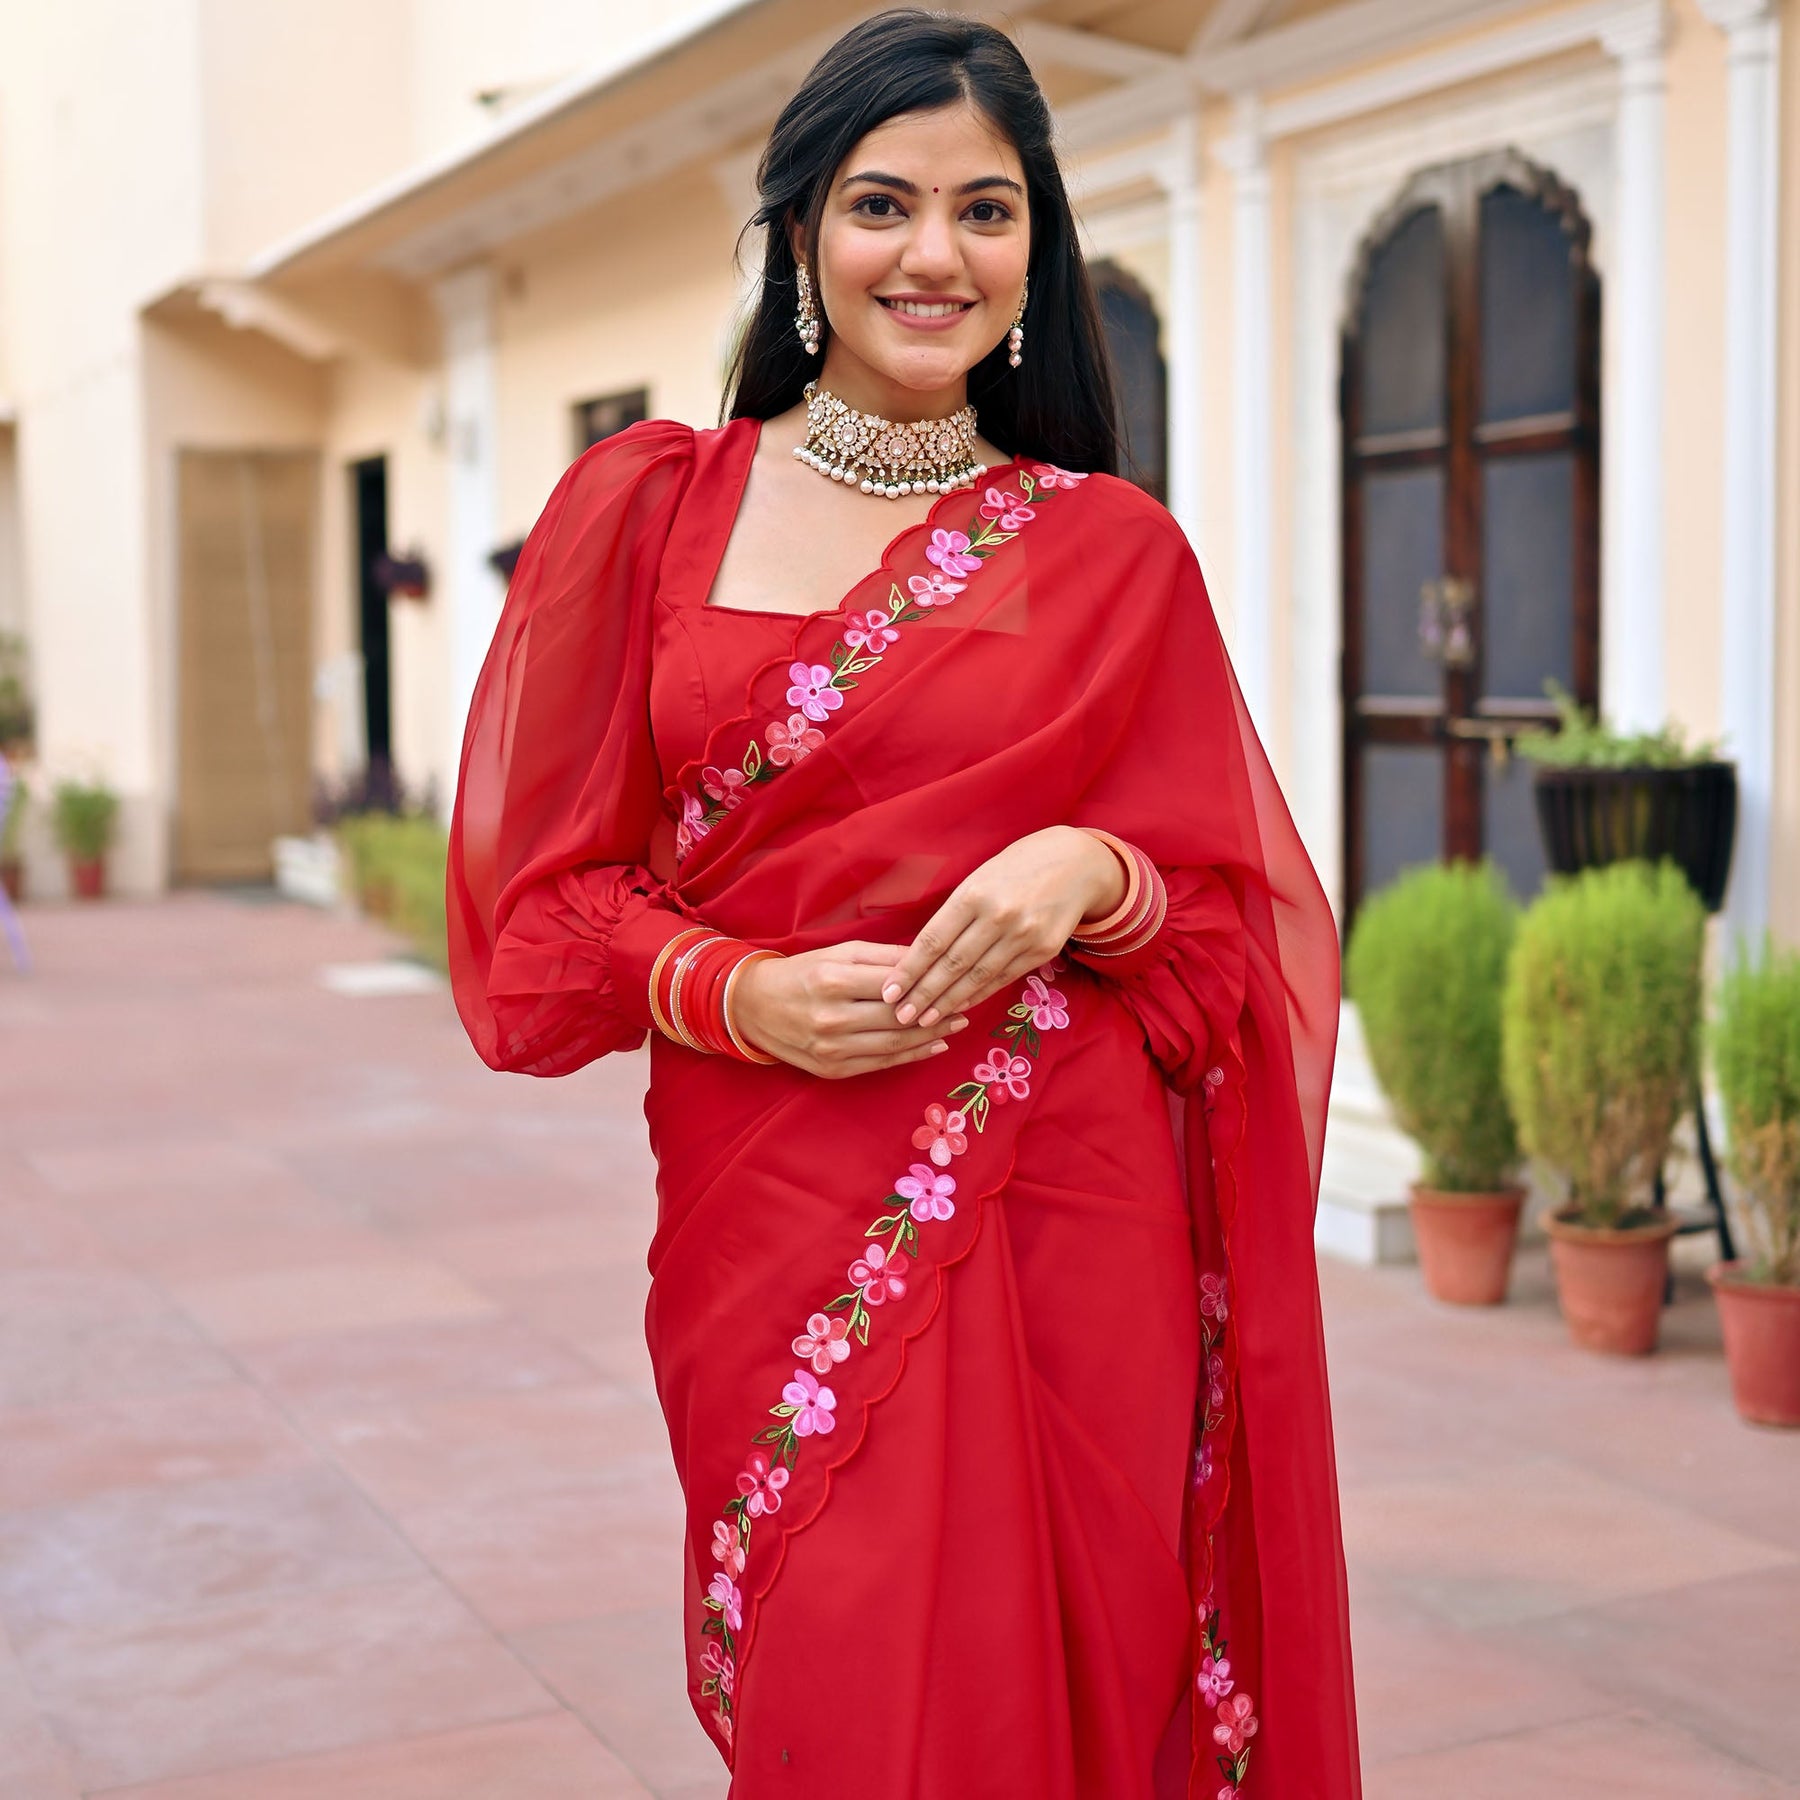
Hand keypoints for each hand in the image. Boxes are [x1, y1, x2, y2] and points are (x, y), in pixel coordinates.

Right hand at [733, 940, 970, 1078]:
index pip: (894, 984)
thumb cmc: (803, 973)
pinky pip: (880, 1063)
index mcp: (833, 981)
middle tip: (966, 1005)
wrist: (755, 1007)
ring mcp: (831, 1048)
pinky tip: (933, 1046)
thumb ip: (884, 957)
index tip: (957, 979)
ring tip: (956, 1025)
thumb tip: (928, 960)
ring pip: (894, 1044)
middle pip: (898, 1018)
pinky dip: (911, 1056)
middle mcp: (831, 1017)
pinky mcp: (832, 1069)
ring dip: (931, 1036)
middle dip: (937, 1013)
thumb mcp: (839, 953)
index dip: (929, 983)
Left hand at [880, 827, 1123, 1029]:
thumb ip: (955, 912)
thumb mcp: (980, 877)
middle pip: (953, 964)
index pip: (933, 940)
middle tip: (900, 1015)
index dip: (909, 970)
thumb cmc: (1017, 867)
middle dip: (923, 994)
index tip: (890, 991)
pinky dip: (979, 994)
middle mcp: (998, 916)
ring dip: (948, 1002)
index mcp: (974, 893)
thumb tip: (921, 952)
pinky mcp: (1043, 950)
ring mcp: (1024, 935)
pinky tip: (959, 1006)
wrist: (1077, 863)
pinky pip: (1004, 978)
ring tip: (925, 1019)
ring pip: (978, 977)